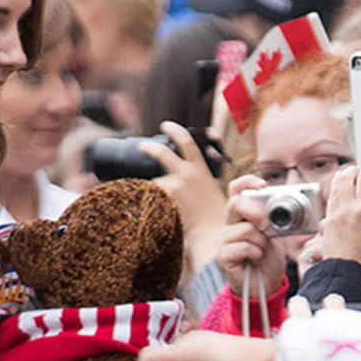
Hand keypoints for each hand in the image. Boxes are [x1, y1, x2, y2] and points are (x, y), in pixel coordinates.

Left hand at [139, 121, 226, 243]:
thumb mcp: (212, 191)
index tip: (166, 126)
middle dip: (149, 148)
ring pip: (155, 182)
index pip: (186, 142)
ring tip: (157, 200)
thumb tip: (186, 176)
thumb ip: (199, 180)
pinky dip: (150, 202)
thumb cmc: (217, 216)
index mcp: (200, 170)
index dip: (175, 131)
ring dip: (153, 189)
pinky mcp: (165, 202)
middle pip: (163, 154)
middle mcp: (186, 175)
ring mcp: (174, 188)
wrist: (213, 234)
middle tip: (143, 146)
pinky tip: (151, 209)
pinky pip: (151, 198)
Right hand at [217, 175, 286, 297]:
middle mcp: (228, 225)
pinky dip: (255, 252)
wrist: (265, 287)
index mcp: (240, 216)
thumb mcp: (274, 234)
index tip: (262, 184)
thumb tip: (284, 205)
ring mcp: (223, 241)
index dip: (247, 182)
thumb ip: (273, 219)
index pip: (235, 190)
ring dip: (261, 240)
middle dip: (256, 211)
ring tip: (262, 250)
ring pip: (245, 229)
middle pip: (236, 204)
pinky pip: (243, 246)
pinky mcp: (223, 257)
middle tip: (267, 224)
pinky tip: (256, 259)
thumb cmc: (268, 260)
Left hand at [321, 165, 360, 276]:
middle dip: (358, 172)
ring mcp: (335, 213)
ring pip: (336, 183)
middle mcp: (348, 208)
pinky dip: (338, 192)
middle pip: (349, 173)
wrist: (348, 278)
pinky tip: (346, 198)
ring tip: (354, 183)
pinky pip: (332, 197)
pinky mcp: (328, 221)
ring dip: (345, 179)